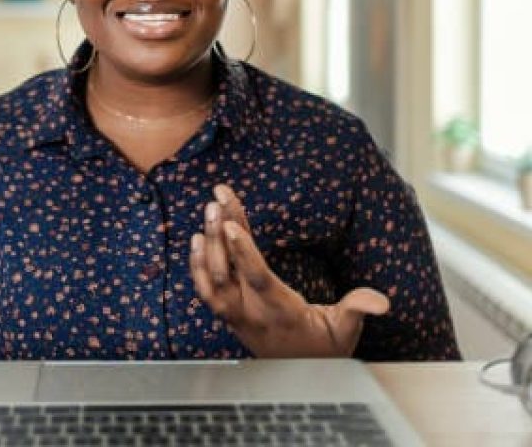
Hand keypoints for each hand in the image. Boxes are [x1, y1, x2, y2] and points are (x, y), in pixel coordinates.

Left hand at [189, 184, 389, 357]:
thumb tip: (379, 302)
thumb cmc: (324, 350)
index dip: (242, 252)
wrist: (299, 378)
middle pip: (228, 272)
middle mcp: (252, 313)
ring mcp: (236, 314)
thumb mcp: (346, 333)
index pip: (256, 278)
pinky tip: (197, 238)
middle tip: (216, 199)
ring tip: (210, 207)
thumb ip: (357, 311)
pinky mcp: (228, 312)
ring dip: (209, 241)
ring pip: (213, 277)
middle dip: (219, 234)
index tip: (230, 224)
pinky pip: (206, 289)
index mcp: (280, 312)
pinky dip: (197, 264)